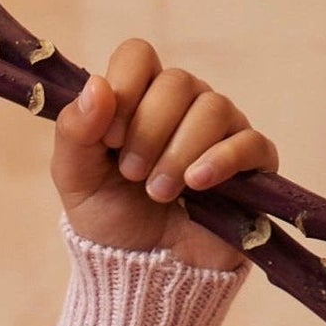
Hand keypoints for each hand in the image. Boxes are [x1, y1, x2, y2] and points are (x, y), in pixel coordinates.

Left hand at [52, 38, 277, 269]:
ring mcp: (221, 130)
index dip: (124, 87)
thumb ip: (74, 133)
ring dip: (177, 153)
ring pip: (213, 108)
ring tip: (158, 193)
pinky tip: (197, 184)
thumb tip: (95, 87)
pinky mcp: (251, 162)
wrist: (144, 271)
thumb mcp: (76, 180)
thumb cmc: (111, 219)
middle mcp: (183, 104)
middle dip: (148, 131)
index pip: (138, 55)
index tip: (109, 137)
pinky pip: (249, 141)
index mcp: (139, 99)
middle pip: (177, 82)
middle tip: (132, 174)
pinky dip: (221, 160)